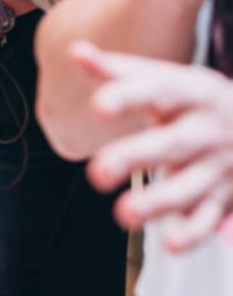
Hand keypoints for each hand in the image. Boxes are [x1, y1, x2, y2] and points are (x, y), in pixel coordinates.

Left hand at [75, 42, 232, 251]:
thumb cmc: (197, 102)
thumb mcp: (168, 80)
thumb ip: (119, 71)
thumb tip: (76, 51)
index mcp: (193, 93)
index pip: (159, 90)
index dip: (128, 96)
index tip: (98, 105)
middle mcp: (207, 130)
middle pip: (172, 144)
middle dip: (136, 157)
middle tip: (97, 172)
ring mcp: (219, 167)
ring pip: (190, 188)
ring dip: (159, 203)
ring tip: (124, 214)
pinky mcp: (226, 198)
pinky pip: (210, 219)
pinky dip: (195, 233)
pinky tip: (173, 243)